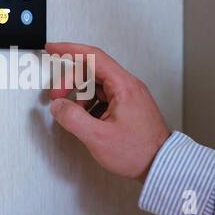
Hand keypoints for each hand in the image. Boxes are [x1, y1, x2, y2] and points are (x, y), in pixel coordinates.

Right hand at [45, 43, 170, 182]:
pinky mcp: (127, 107)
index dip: (69, 50)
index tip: (53, 49)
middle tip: (55, 95)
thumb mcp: (98, 137)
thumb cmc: (138, 152)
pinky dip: (88, 105)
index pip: (92, 56)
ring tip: (71, 112)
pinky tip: (85, 119)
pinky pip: (102, 97)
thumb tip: (58, 106)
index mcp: (123, 86)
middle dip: (69, 81)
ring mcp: (128, 96)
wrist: (161, 165)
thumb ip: (73, 118)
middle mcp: (127, 86)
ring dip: (78, 95)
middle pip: (91, 71)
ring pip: (95, 85)